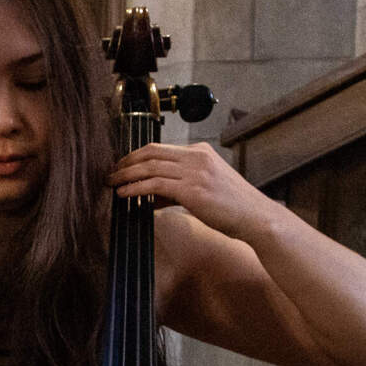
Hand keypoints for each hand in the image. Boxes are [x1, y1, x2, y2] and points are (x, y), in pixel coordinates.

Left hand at [108, 142, 282, 242]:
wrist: (254, 217)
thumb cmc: (230, 207)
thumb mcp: (203, 190)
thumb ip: (177, 188)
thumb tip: (151, 196)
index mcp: (199, 152)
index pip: (160, 149)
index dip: (136, 156)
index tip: (122, 166)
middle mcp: (196, 156)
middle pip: (151, 152)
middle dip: (126, 162)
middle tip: (111, 173)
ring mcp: (195, 171)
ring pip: (150, 166)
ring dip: (126, 175)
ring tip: (112, 184)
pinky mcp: (192, 189)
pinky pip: (156, 184)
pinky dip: (136, 188)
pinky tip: (124, 194)